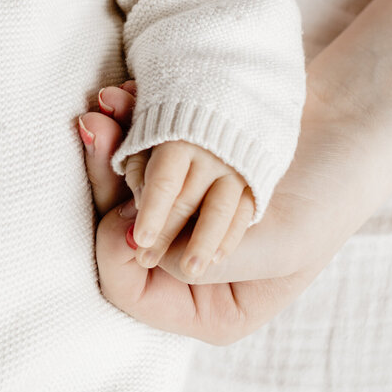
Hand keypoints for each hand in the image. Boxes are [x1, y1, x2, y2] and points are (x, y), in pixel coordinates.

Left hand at [80, 85, 338, 343]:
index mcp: (209, 308)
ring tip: (106, 107)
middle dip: (101, 182)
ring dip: (108, 147)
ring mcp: (176, 223)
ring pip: (118, 193)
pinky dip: (129, 128)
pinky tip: (123, 99)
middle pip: (114, 238)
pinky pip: (136, 160)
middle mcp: (182, 273)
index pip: (132, 294)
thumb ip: (209, 256)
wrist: (351, 129)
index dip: (116, 251)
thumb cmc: (330, 194)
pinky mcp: (176, 178)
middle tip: (96, 130)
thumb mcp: (279, 245)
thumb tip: (134, 244)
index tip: (126, 209)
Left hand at [122, 139, 252, 277]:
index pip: (164, 181)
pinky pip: (244, 213)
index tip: (140, 240)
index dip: (152, 212)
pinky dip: (229, 237)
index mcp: (178, 141)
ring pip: (220, 210)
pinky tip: (215, 259)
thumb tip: (135, 210)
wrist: (236, 122)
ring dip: (203, 242)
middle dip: (166, 232)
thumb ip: (139, 173)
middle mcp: (210, 154)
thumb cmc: (174, 138)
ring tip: (190, 269)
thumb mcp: (148, 143)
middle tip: (146, 260)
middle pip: (187, 199)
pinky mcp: (256, 182)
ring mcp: (236, 168)